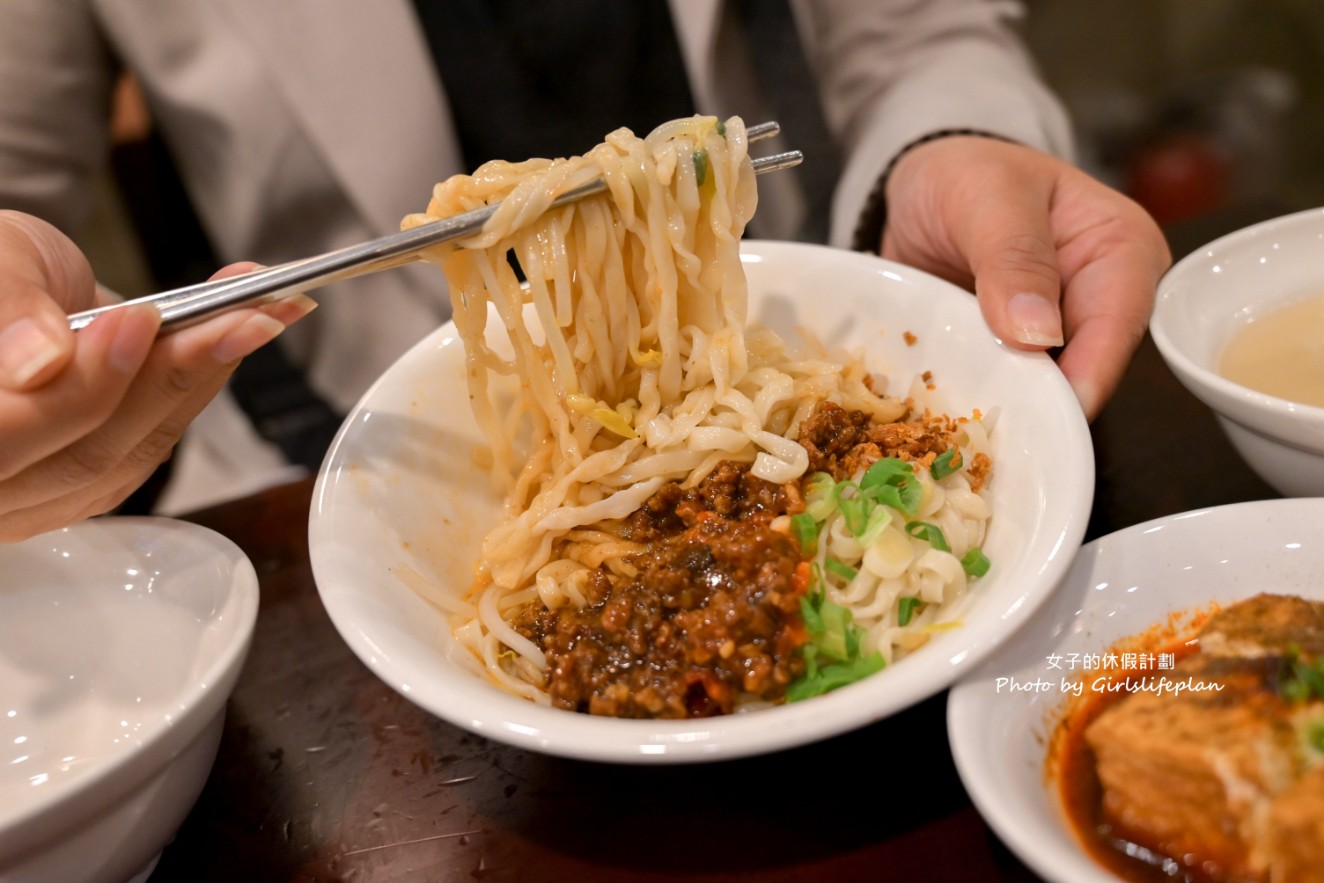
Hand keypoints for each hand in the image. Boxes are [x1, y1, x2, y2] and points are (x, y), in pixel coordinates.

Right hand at [0, 210, 315, 541]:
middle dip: (174, 377)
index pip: (9, 439)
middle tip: (242, 316)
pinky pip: (155, 445)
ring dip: (206, 378)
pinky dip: (203, 386)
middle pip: (87, 454)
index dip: (82, 387)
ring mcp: (42, 491)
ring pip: (133, 454)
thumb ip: (9, 306)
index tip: (140, 321)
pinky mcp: (96, 477)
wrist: (12, 284)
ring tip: (261, 313)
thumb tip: (42, 361)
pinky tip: (241, 334)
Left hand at [880, 136, 1171, 420]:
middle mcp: (1105, 300)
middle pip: (1088, 372)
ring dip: (1007, 410)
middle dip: (1042, 406)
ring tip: (961, 429)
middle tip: (988, 433)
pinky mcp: (1022, 358)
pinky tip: (950, 421)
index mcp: (1123, 250)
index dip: (1085, 377)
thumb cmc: (968, 176)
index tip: (1048, 416)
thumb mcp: (986, 196)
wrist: (925, 192)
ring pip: (1048, 393)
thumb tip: (1039, 334)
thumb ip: (1013, 256)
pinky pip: (1009, 393)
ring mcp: (1062, 335)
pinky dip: (981, 403)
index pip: (1117, 326)